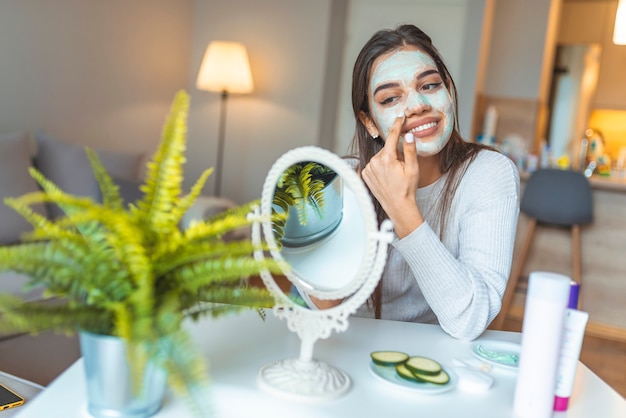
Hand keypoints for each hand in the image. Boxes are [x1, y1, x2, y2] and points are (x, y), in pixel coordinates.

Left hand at [361, 114, 423, 237]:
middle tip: (402, 166)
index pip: (392, 136)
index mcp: (387, 159)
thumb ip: (410, 150)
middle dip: (395, 153)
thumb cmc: (406, 189)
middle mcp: (374, 162)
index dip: (397, 125)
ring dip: (387, 160)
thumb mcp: (413, 168)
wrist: (398, 206)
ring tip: (394, 174)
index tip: (400, 116)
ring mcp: (368, 168)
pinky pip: (374, 164)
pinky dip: (380, 167)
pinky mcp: (364, 174)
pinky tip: (386, 176)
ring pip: (380, 156)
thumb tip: (408, 134)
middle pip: (387, 148)